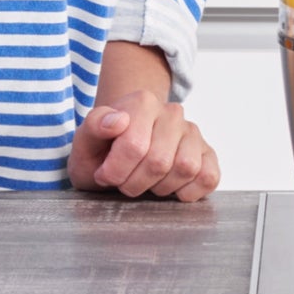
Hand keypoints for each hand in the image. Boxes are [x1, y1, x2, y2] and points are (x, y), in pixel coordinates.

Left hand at [68, 89, 220, 202]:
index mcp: (143, 102)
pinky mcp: (207, 154)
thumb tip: (118, 120)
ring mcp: (192, 133)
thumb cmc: (103, 152)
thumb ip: (94, 125)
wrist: (120, 158)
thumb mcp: (85, 141)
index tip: (103, 174)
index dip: (115, 171)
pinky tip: (170, 188)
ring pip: (186, 168)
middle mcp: (172, 112)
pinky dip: (189, 192)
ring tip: (146, 182)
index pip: (134, 146)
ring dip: (161, 188)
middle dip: (135, 183)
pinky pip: (209, 177)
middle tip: (123, 182)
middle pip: (160, 161)